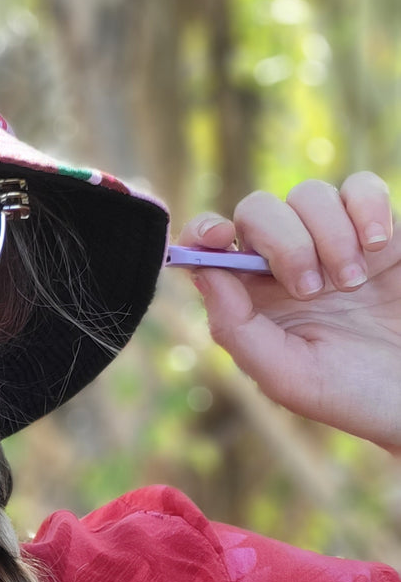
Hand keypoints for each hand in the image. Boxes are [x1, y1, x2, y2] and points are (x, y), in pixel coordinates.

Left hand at [176, 172, 400, 451]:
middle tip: (313, 290)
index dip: (203, 230)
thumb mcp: (286, 376)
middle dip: (283, 243)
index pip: (207, 246)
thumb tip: (204, 272)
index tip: (221, 238)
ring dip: (329, 236)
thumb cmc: (349, 393)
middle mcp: (283, 264)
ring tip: (353, 284)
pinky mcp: (378, 231)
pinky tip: (377, 246)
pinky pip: (360, 188)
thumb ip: (236, 328)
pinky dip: (367, 207)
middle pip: (257, 210)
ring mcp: (331, 241)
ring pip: (308, 195)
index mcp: (250, 297)